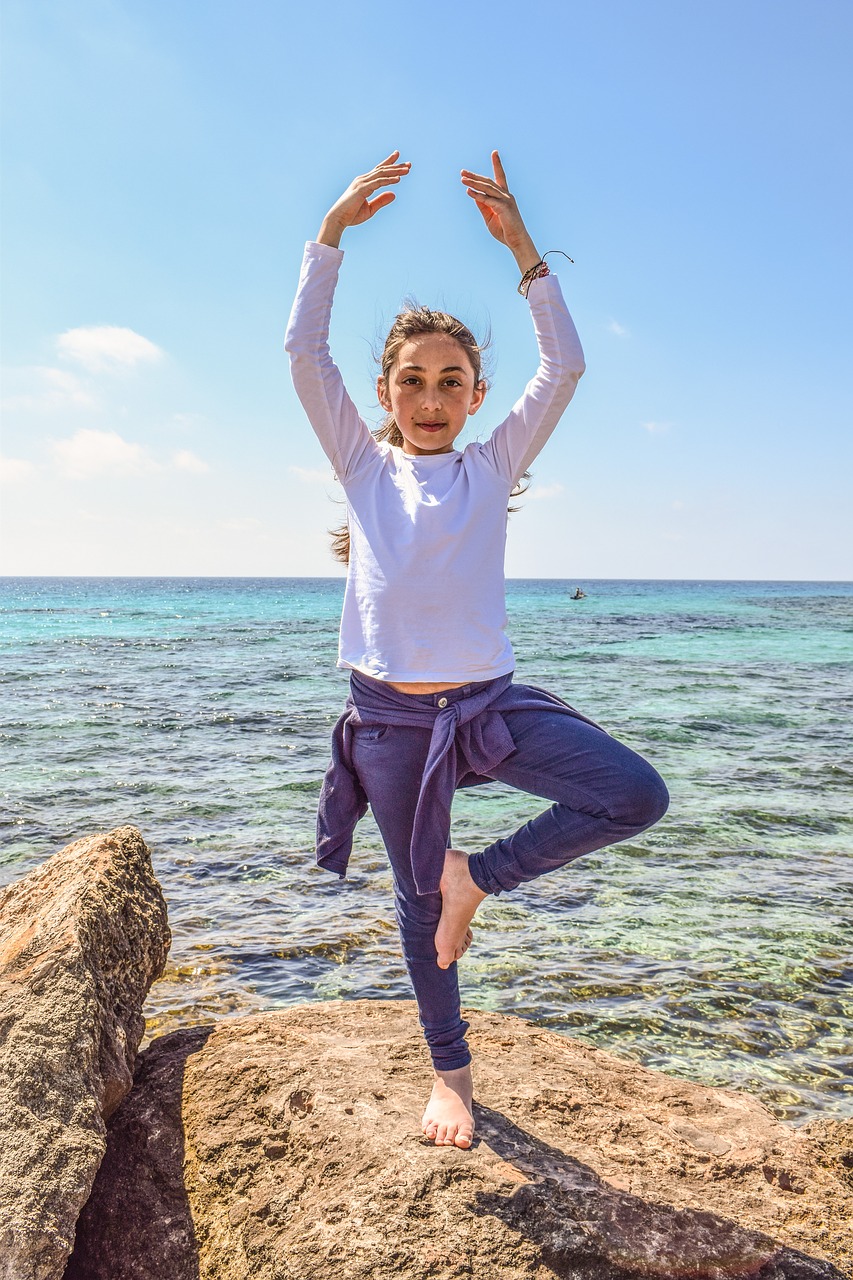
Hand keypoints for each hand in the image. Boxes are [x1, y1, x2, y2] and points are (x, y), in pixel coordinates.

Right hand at [318, 151, 410, 247]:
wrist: (338, 219)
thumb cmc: (351, 215)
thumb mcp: (370, 209)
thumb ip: (381, 201)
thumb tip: (394, 194)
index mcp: (364, 183)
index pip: (379, 170)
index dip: (389, 163)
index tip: (398, 157)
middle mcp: (363, 179)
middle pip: (382, 169)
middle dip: (396, 166)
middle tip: (409, 164)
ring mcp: (362, 183)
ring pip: (382, 174)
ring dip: (395, 171)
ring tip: (407, 170)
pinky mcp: (362, 189)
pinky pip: (378, 182)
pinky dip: (389, 180)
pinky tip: (398, 179)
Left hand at [460, 152, 540, 272]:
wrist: (516, 241)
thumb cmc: (504, 230)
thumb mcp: (489, 216)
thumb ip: (483, 205)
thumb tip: (474, 195)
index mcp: (504, 196)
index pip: (500, 177)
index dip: (497, 164)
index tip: (494, 152)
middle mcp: (506, 195)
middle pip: (488, 181)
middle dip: (475, 176)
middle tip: (462, 172)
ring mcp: (506, 200)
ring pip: (487, 188)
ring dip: (474, 183)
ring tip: (462, 180)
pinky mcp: (504, 208)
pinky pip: (488, 200)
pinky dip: (478, 196)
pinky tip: (469, 192)